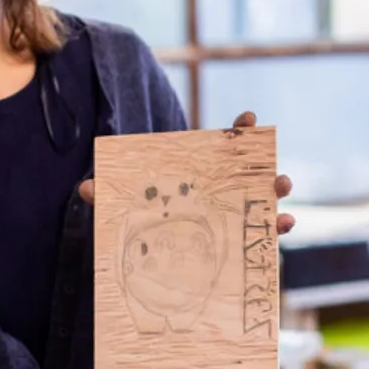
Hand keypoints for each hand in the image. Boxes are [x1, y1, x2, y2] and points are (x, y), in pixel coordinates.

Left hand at [78, 112, 295, 234]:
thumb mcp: (124, 202)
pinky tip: (282, 228)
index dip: (240, 131)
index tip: (249, 118)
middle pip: (254, 177)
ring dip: (278, 200)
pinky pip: (261, 237)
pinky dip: (275, 231)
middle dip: (270, 175)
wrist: (148, 250)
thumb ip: (108, 193)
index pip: (226, 147)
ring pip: (265, 206)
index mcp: (201, 174)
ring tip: (283, 199)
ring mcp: (234, 218)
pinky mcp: (237, 243)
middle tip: (279, 179)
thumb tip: (85, 187)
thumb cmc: (142, 216)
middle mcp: (224, 193)